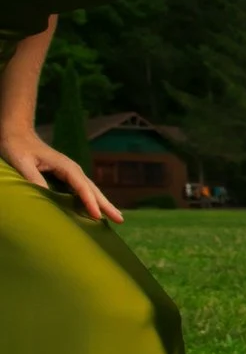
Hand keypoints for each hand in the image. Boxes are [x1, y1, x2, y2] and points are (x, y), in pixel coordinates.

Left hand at [0, 129, 121, 221]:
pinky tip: (95, 208)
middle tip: (120, 220)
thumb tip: (46, 195)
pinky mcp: (66, 175)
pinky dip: (91, 200)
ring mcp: (71, 172)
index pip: (82, 187)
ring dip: (103, 203)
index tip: (97, 216)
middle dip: (106, 204)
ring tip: (115, 217)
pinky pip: (82, 190)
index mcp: (65, 166)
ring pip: (90, 190)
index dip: (90, 202)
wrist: (18, 134)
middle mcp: (72, 169)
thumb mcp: (22, 163)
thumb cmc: (17, 147)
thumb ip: (34, 178)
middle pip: (93, 189)